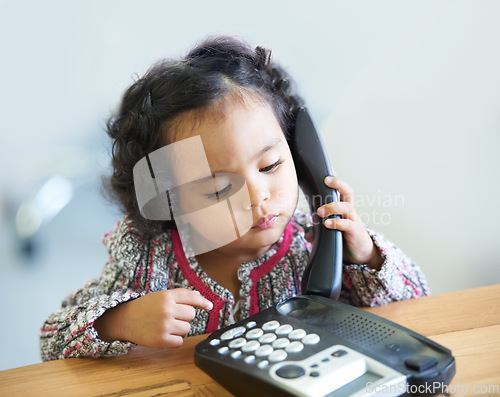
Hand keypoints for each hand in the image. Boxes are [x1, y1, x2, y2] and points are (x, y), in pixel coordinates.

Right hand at [94, 288, 212, 347]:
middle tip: (171, 316)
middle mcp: (166, 310)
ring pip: (186, 328)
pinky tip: (164, 335)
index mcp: (166, 296)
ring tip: (165, 325)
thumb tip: (198, 295)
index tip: (210, 306)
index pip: (191, 297)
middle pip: (191, 315)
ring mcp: (164, 325)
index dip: (202, 302)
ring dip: (179, 328)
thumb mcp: (161, 296)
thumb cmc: (145, 307)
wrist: (124, 319)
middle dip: (184, 317)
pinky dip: (174, 340)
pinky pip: (180, 341)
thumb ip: (179, 295)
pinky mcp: (161, 340)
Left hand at [317, 177, 383, 269]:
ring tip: (320, 212)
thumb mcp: (328, 235)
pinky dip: (336, 222)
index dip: (335, 180)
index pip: (340, 191)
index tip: (326, 171)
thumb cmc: (345, 240)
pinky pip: (347, 224)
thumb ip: (317, 233)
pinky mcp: (355, 231)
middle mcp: (349, 212)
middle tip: (325, 180)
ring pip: (347, 206)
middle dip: (338, 184)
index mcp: (342, 209)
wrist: (361, 254)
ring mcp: (353, 220)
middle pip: (348, 192)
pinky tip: (327, 224)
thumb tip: (307, 233)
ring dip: (332, 206)